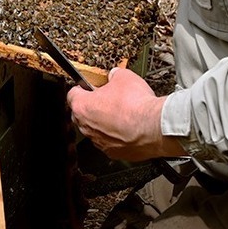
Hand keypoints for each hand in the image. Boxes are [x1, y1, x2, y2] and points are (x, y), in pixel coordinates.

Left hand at [65, 67, 186, 162]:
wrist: (155, 127)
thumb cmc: (137, 105)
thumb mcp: (123, 77)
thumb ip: (114, 75)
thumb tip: (115, 75)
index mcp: (83, 106)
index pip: (72, 94)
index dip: (81, 88)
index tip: (87, 87)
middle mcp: (87, 127)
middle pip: (82, 114)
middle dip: (91, 106)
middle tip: (106, 99)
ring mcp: (99, 142)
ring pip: (96, 130)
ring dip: (104, 123)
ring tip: (121, 114)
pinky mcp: (113, 153)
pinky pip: (110, 142)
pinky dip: (116, 136)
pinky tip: (128, 128)